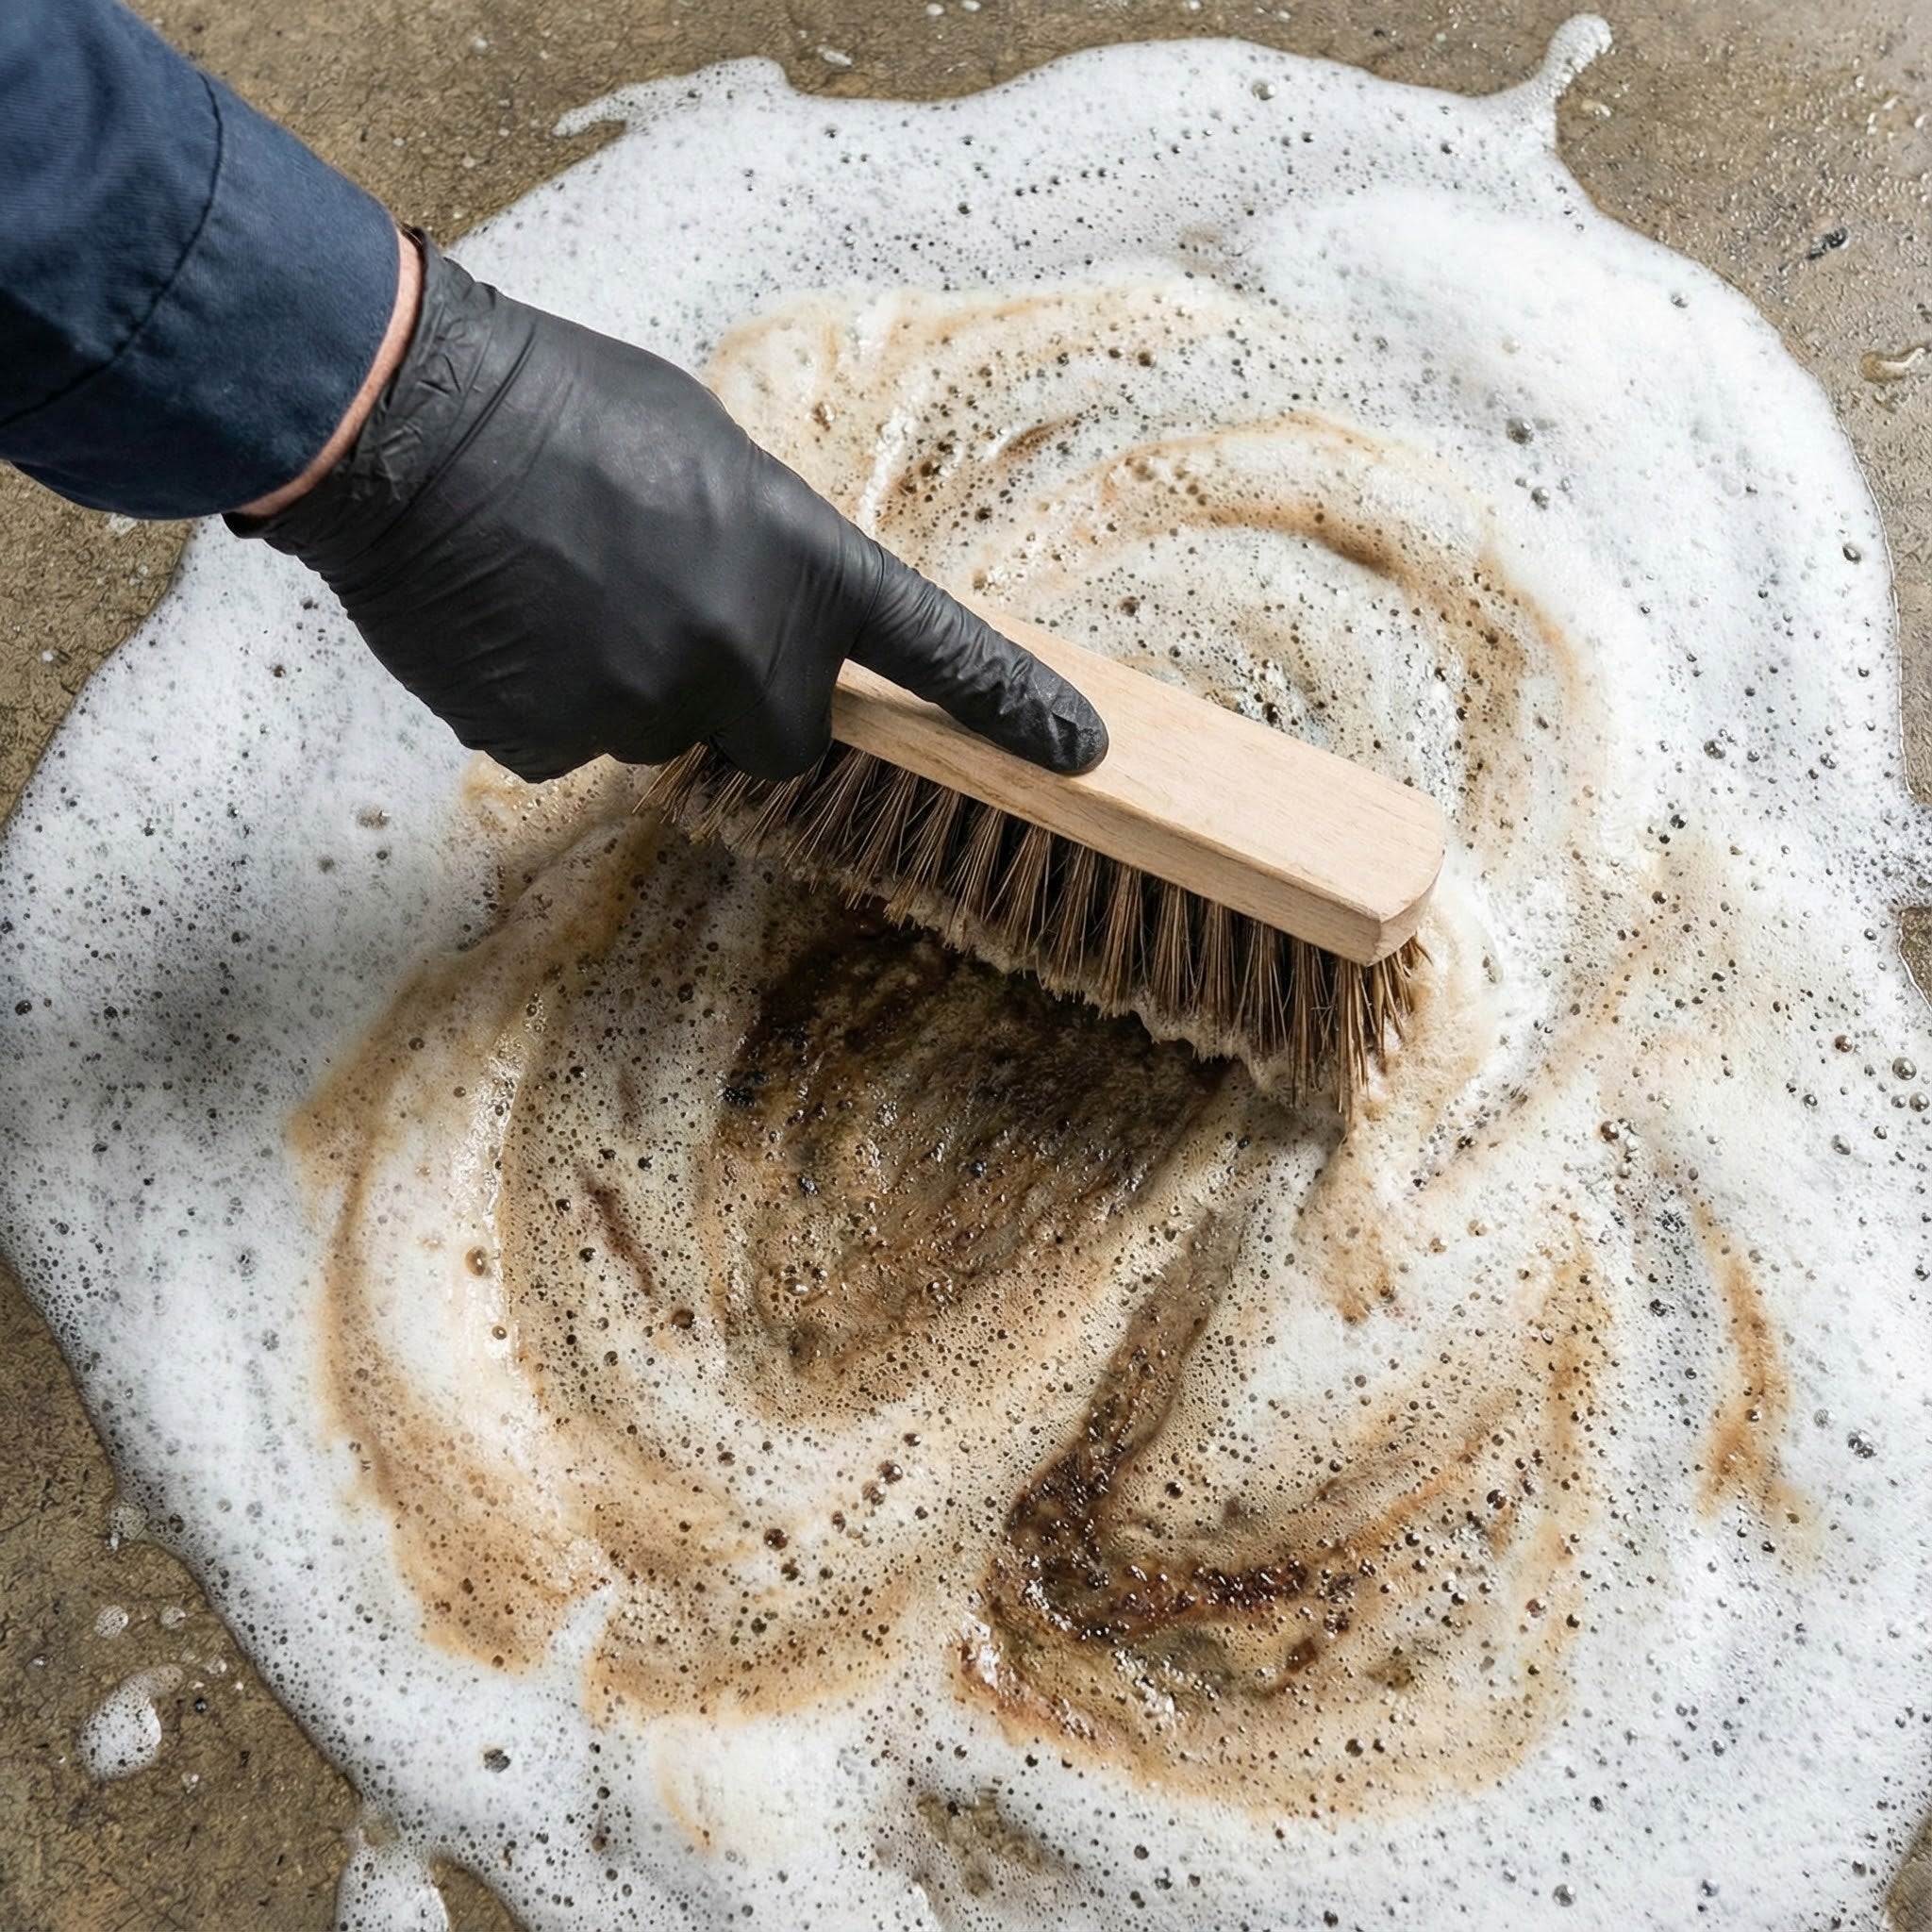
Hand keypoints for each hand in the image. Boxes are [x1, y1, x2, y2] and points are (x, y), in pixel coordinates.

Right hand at [229, 233, 1106, 784]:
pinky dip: (551, 701)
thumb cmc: (561, 406)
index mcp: (795, 558)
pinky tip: (513, 627)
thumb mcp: (709, 456)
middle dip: (743, 701)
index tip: (1077, 755)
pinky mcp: (550, 745)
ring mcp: (644, 707)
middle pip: (782, 741)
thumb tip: (771, 622)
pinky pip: (573, 748)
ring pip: (666, 739)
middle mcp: (738, 649)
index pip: (932, 652)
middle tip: (667, 616)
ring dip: (631, 687)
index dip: (1007, 708)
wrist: (403, 419)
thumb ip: (768, 555)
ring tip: (565, 593)